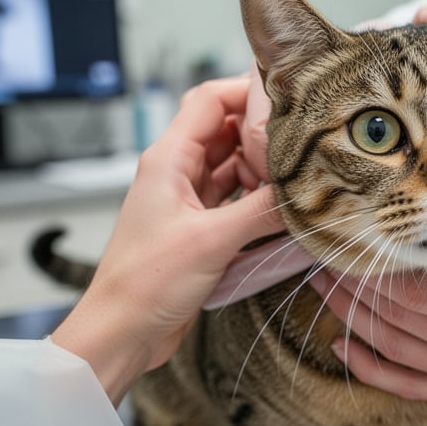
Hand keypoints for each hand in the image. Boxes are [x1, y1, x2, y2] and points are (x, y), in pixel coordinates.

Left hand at [51, 73, 283, 404]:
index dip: (249, 92)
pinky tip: (282, 208)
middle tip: (301, 149)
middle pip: (227, 128)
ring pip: (235, 163)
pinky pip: (236, 197)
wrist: (121, 333)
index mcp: (168, 159)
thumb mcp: (211, 241)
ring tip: (293, 182)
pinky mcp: (200, 225)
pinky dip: (259, 198)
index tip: (289, 100)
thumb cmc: (145, 284)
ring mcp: (189, 198)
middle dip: (264, 135)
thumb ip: (262, 209)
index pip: (210, 100)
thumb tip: (306, 191)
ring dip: (264, 170)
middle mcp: (177, 171)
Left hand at [309, 224, 426, 412]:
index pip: (420, 290)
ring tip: (323, 292)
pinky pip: (413, 387)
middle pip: (398, 318)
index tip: (351, 241)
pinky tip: (348, 350)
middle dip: (353, 288)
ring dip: (354, 321)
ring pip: (397, 351)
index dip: (379, 267)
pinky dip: (375, 370)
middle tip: (321, 259)